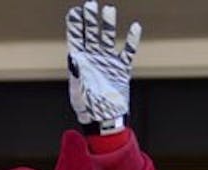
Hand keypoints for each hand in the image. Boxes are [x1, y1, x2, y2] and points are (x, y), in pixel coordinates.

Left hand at [66, 1, 140, 132]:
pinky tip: (135, 27)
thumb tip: (73, 58)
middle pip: (92, 34)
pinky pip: (127, 52)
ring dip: (108, 25)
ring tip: (108, 9)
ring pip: (108, 39)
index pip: (77, 40)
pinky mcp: (121, 69)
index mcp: (80, 63)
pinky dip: (131, 41)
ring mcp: (108, 62)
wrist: (103, 120)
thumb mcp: (77, 94)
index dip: (76, 26)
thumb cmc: (86, 108)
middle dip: (91, 20)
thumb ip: (75, 76)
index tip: (74, 11)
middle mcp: (94, 59)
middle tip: (90, 3)